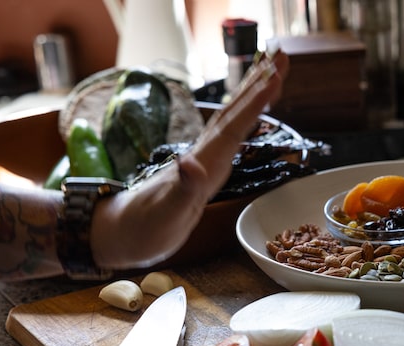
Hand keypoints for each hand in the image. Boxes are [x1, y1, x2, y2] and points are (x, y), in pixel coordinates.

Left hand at [92, 50, 290, 269]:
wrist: (120, 232)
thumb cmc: (144, 228)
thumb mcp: (166, 213)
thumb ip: (182, 190)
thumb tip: (192, 163)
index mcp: (203, 165)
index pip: (233, 127)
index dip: (254, 103)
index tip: (275, 76)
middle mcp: (204, 156)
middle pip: (234, 112)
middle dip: (258, 85)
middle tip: (283, 55)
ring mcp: (202, 160)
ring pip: (231, 119)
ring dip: (251, 95)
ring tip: (271, 71)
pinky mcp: (201, 168)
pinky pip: (228, 135)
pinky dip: (242, 118)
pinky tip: (248, 115)